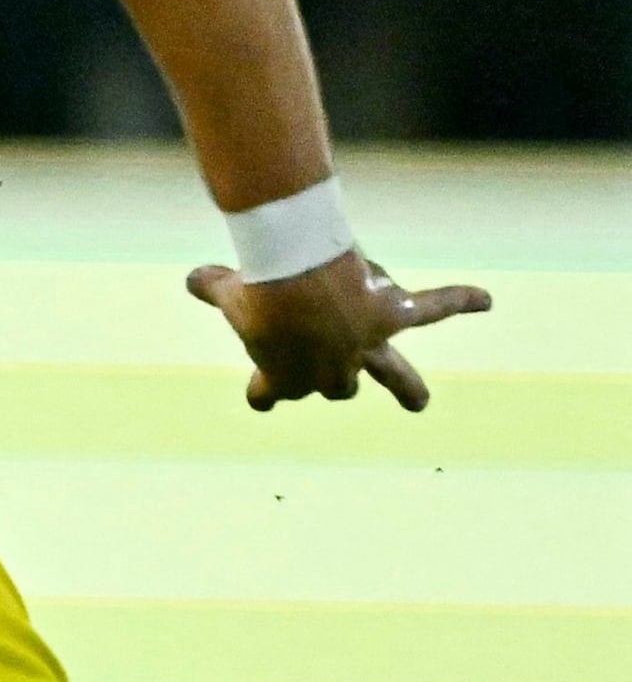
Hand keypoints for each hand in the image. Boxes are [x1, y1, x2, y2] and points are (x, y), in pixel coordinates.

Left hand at [184, 246, 488, 410]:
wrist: (293, 284)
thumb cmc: (255, 290)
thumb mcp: (227, 289)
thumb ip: (214, 285)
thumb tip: (194, 279)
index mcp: (284, 376)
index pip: (273, 392)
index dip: (266, 392)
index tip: (261, 398)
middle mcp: (329, 370)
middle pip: (336, 387)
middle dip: (334, 384)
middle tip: (335, 387)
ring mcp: (363, 346)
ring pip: (389, 373)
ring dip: (405, 387)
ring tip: (417, 402)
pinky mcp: (393, 315)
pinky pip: (435, 309)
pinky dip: (460, 300)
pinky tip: (486, 301)